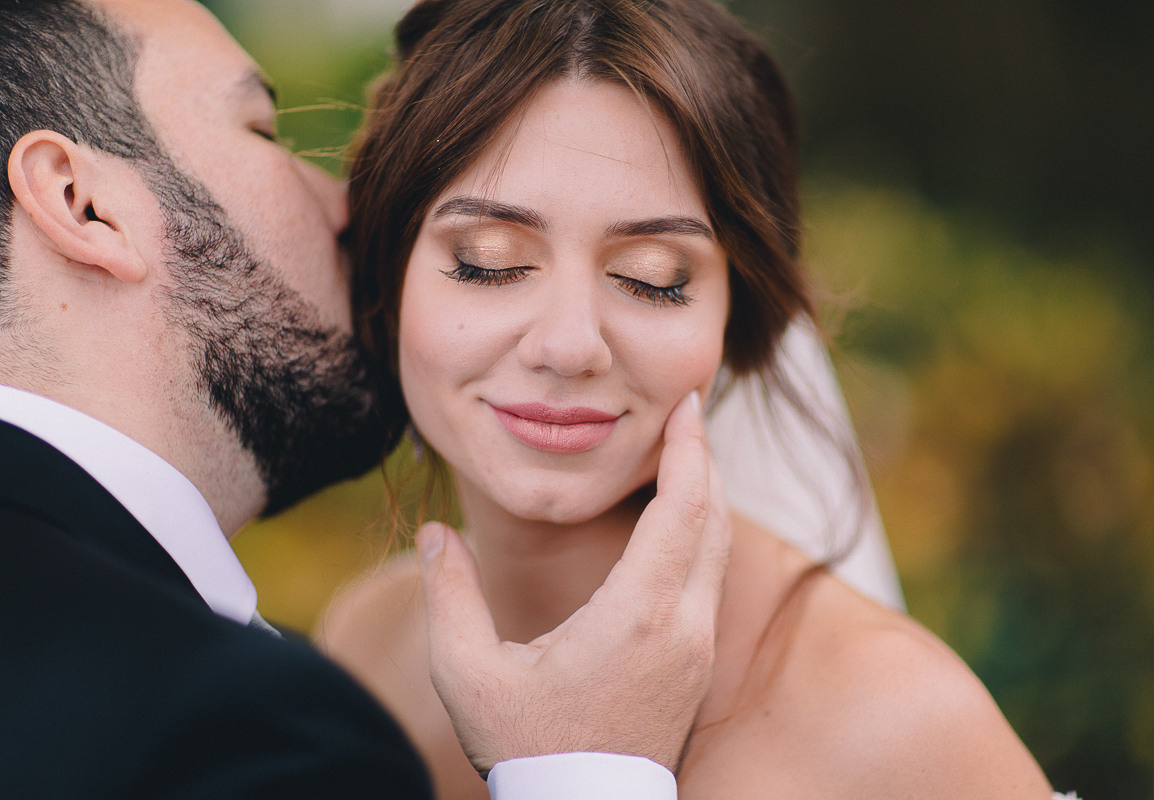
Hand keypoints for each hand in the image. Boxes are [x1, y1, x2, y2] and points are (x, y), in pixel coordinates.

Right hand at [416, 391, 730, 775]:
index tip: (687, 405)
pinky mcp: (696, 664)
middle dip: (703, 457)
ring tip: (681, 454)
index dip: (690, 449)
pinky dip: (700, 532)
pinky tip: (675, 520)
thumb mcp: (469, 676)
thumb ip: (448, 597)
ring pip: (719, 548)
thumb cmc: (528, 748)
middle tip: (685, 412)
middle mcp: (685, 625)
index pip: (683, 508)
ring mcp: (697, 647)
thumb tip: (434, 536)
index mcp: (639, 615)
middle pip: (713, 518)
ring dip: (705, 495)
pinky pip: (712, 577)